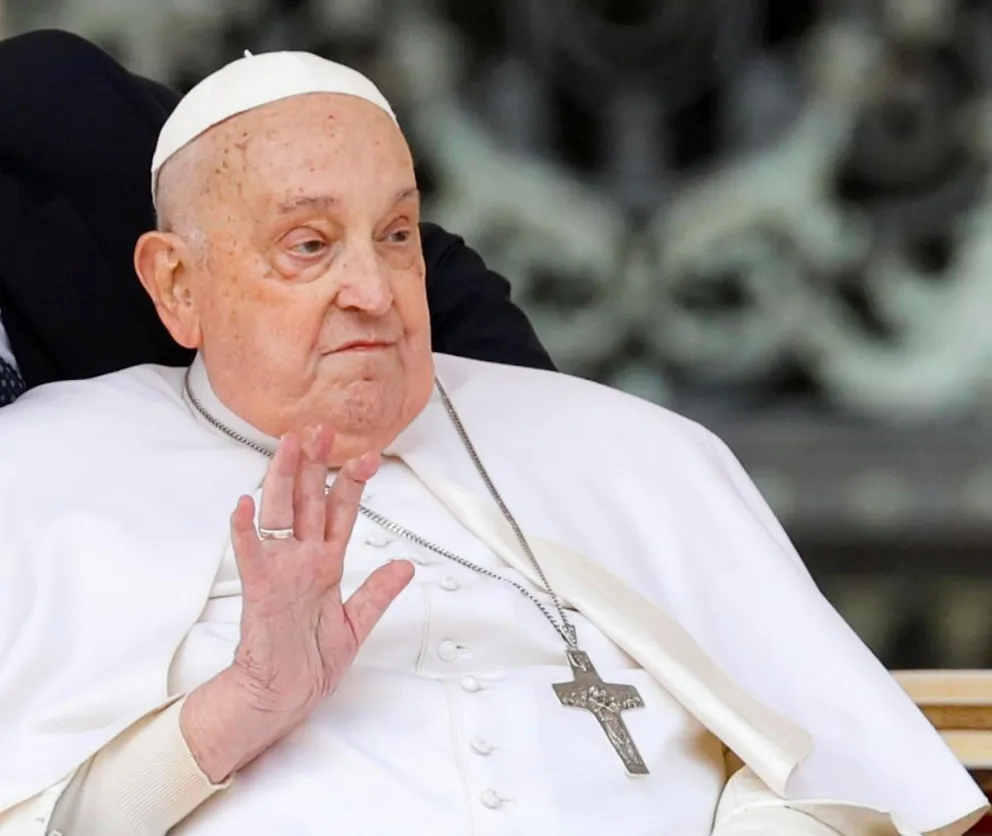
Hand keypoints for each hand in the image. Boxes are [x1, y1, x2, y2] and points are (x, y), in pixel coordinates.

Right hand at [181, 428, 413, 781]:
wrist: (279, 701)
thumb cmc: (309, 665)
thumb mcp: (355, 625)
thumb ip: (377, 593)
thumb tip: (406, 565)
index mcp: (325, 566)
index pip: (340, 514)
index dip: (352, 484)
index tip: (369, 456)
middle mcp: (302, 561)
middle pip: (309, 503)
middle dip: (317, 466)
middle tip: (324, 430)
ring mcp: (280, 573)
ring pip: (280, 516)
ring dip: (283, 480)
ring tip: (288, 446)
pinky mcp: (261, 594)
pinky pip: (251, 557)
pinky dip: (245, 532)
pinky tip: (243, 505)